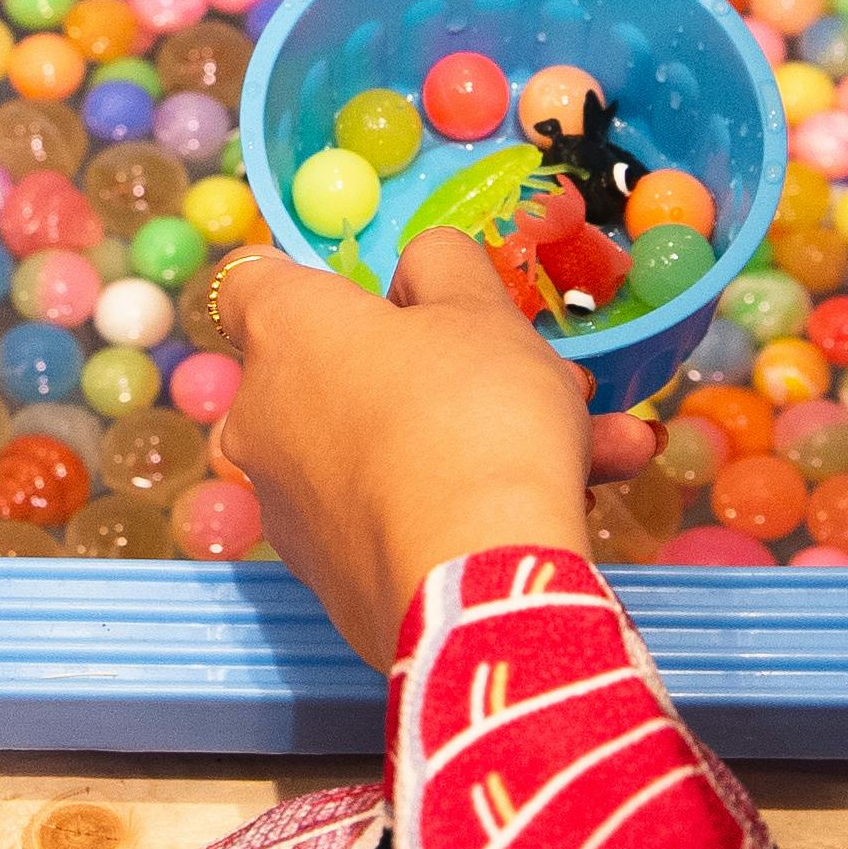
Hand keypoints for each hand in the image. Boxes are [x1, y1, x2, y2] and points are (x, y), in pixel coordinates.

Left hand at [208, 233, 598, 666]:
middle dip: (437, 371)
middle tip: (520, 376)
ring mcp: (288, 503)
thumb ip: (442, 265)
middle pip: (340, 372)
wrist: (480, 583)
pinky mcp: (326, 574)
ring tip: (596, 446)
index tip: (368, 295)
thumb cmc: (475, 418)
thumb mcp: (479, 309)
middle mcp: (262, 415)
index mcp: (285, 331)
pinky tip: (561, 502)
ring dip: (477, 440)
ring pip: (388, 448)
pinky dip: (459, 504)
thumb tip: (417, 271)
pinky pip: (395, 513)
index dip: (309, 280)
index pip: (251, 282)